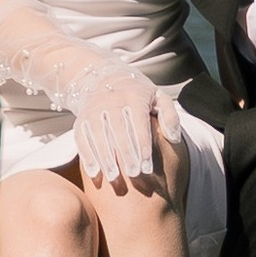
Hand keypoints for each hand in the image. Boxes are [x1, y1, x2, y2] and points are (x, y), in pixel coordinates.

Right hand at [69, 58, 160, 189]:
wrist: (103, 78)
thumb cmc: (138, 94)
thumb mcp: (158, 97)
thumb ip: (169, 116)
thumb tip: (174, 139)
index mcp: (134, 96)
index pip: (139, 124)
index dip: (143, 146)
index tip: (148, 168)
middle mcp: (112, 101)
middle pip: (118, 130)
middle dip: (126, 154)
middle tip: (133, 175)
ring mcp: (94, 109)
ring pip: (98, 135)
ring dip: (105, 158)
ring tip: (113, 178)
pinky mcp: (81, 118)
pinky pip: (82, 138)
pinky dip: (86, 156)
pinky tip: (94, 173)